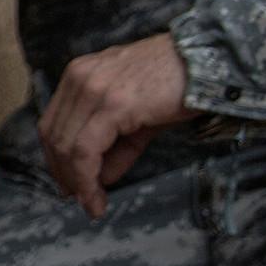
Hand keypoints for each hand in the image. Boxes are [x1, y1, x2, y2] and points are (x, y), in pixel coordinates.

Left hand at [39, 33, 194, 216]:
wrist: (213, 61)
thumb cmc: (178, 84)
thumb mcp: (136, 115)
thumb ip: (115, 145)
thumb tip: (98, 178)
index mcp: (79, 74)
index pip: (53, 123)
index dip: (56, 158)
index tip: (68, 184)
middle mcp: (79, 78)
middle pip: (54, 136)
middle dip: (64, 173)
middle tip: (80, 200)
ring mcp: (94, 89)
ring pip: (67, 146)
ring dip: (76, 182)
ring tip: (92, 204)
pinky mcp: (113, 104)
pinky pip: (86, 150)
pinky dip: (87, 178)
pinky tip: (96, 196)